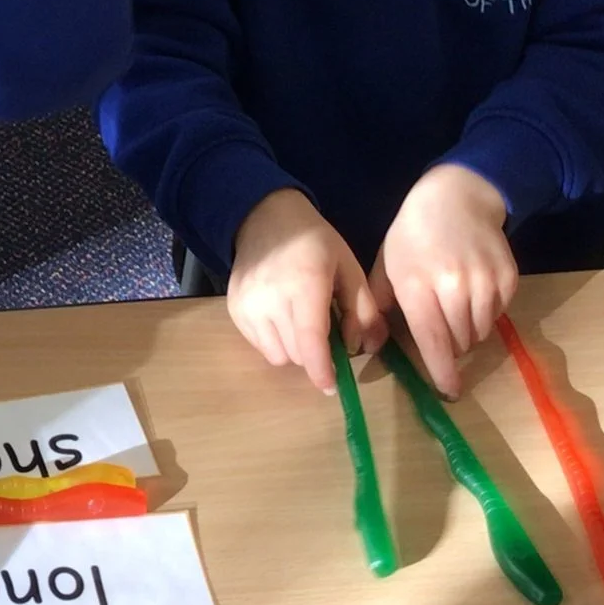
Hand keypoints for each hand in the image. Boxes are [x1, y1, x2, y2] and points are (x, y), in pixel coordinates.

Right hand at [225, 188, 383, 391]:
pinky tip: (282, 317)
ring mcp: (248, 305)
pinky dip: (276, 341)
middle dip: (316, 353)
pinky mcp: (235, 310)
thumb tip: (369, 348)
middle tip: (326, 332)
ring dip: (296, 349)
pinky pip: (260, 346)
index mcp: (305, 284)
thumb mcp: (349, 267)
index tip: (331, 386)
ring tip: (301, 323)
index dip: (321, 369)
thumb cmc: (314, 242)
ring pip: (277, 355)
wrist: (265, 218)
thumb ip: (363, 310)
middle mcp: (271, 298)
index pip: (310, 339)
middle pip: (298, 353)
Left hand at [370, 164, 516, 394]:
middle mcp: (454, 286)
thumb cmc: (413, 236)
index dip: (441, 370)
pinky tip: (473, 292)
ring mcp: (485, 281)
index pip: (432, 340)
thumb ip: (381, 306)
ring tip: (454, 308)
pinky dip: (486, 314)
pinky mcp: (508, 277)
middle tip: (441, 331)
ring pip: (480, 332)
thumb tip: (372, 346)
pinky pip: (498, 315)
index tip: (448, 392)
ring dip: (468, 333)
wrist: (456, 198)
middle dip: (450, 347)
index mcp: (418, 285)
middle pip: (459, 342)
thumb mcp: (387, 266)